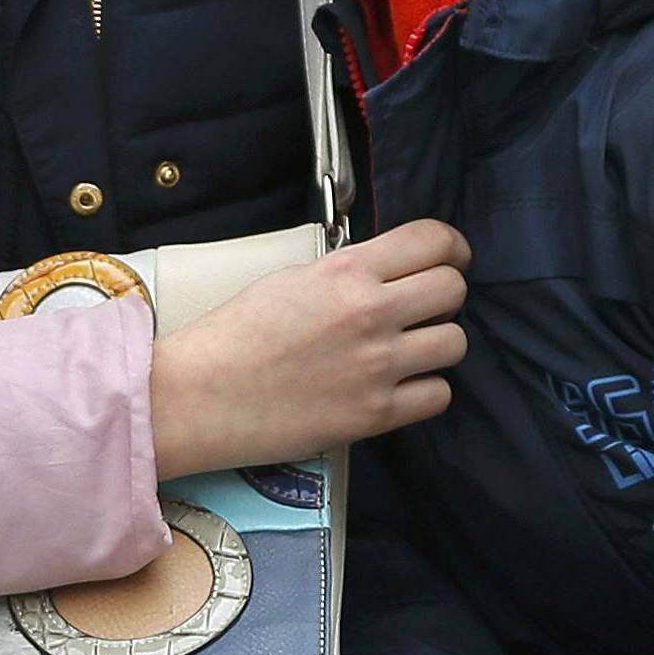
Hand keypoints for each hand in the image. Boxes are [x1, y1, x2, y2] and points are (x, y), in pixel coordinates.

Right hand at [150, 219, 467, 477]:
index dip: (452, 247)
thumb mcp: (291, 279)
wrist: (199, 397)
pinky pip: (439, 396)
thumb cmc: (234, 336)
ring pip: (454, 343)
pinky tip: (397, 388)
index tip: (451, 258)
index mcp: (346, 271)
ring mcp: (377, 366)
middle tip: (423, 308)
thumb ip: (346, 273)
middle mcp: (370, 313)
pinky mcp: (375, 415)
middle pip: (453, 289)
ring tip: (407, 351)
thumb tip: (387, 274)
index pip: (433, 240)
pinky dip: (424, 391)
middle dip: (444, 295)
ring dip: (436, 345)